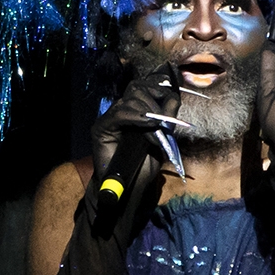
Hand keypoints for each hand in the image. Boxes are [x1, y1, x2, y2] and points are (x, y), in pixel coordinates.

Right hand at [91, 69, 181, 201]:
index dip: (159, 89)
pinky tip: (146, 124)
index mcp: (136, 111)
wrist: (129, 188)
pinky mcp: (101, 128)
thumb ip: (167, 118)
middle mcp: (122, 111)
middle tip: (164, 120)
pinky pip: (120, 113)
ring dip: (148, 112)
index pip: (145, 87)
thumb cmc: (144, 165)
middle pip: (137, 88)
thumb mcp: (163, 138)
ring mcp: (111, 118)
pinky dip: (136, 116)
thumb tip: (173, 97)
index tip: (172, 101)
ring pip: (130, 99)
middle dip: (155, 99)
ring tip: (155, 131)